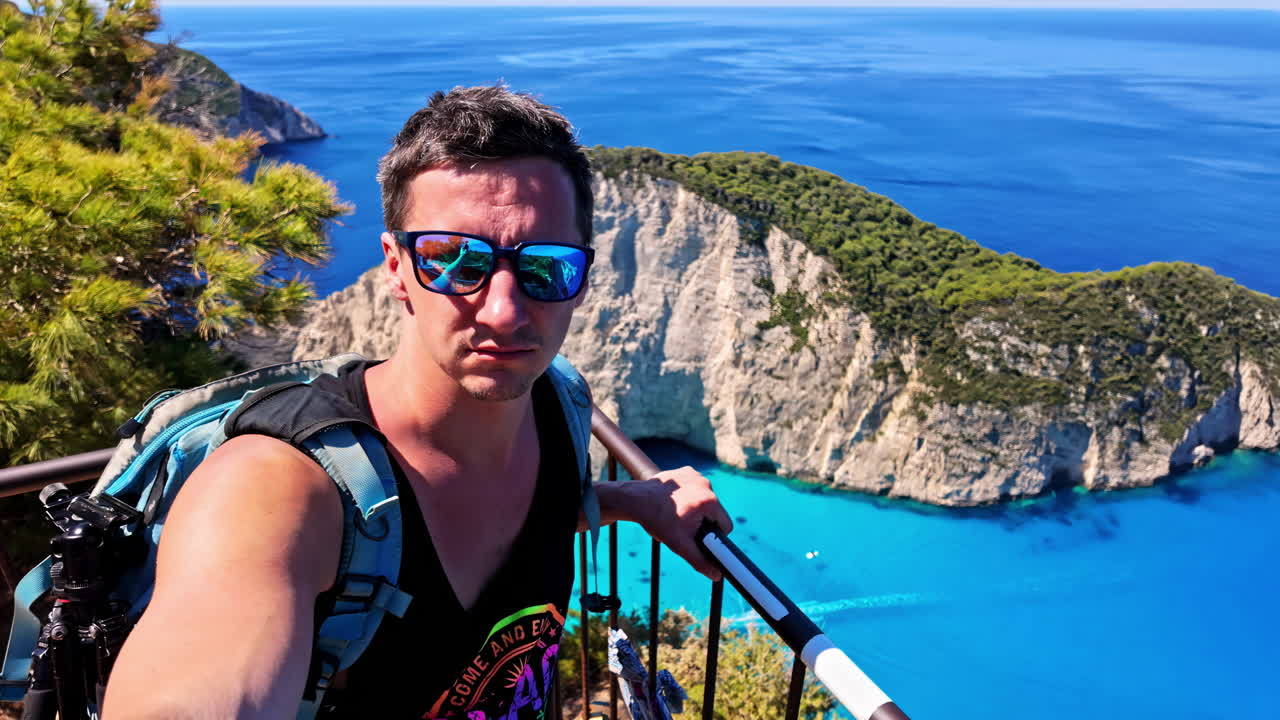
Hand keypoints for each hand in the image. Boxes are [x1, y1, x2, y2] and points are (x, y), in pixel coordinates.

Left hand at [629, 466, 733, 581]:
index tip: (698, 536)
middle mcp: (707, 485)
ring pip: (705, 499)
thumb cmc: (658, 522)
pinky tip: (675, 500)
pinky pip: (695, 487)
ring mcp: (696, 475)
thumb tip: (717, 575)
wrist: (637, 500)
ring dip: (696, 507)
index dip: (713, 535)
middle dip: (703, 521)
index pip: (726, 525)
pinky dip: (688, 494)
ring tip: (677, 513)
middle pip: (715, 512)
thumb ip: (700, 561)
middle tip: (683, 525)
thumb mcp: (680, 545)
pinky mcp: (687, 470)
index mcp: (710, 502)